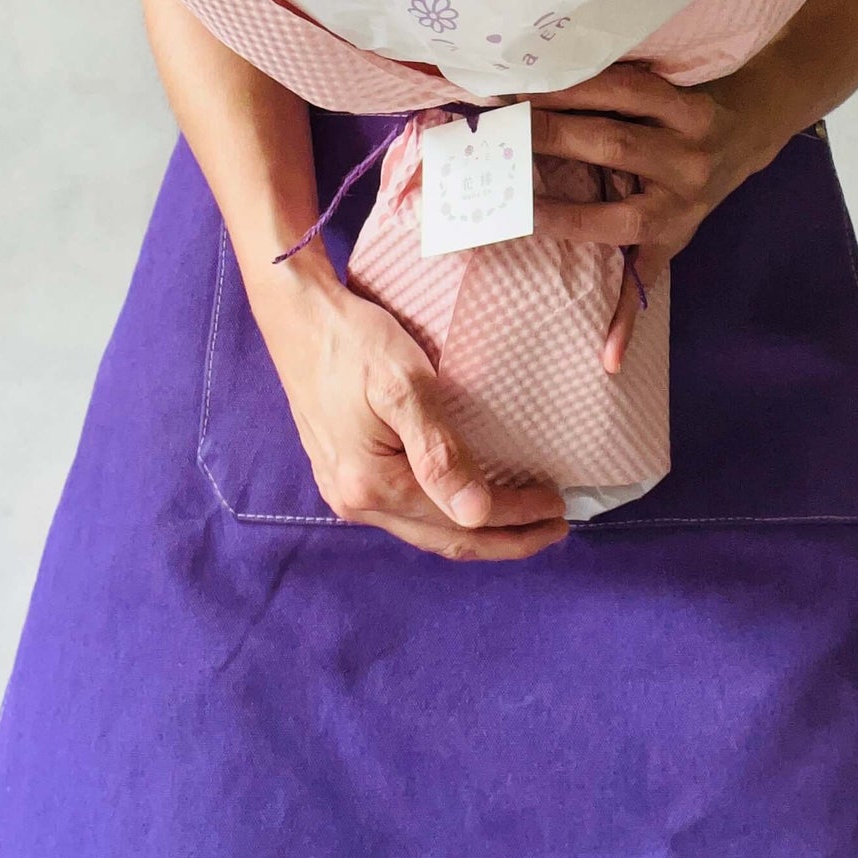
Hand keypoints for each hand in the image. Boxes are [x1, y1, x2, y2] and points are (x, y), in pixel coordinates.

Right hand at [252, 267, 567, 561]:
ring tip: (521, 519)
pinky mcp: (342, 475)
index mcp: (372, 485)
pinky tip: (466, 499)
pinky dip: (444, 513)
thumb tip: (477, 514)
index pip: (461, 519)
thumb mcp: (403, 385)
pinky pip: (405, 511)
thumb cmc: (354, 342)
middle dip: (503, 539)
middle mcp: (355, 502)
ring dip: (474, 529)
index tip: (559, 508)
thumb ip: (439, 452)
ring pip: (423, 530)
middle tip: (554, 527)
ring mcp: (345, 492)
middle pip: (443, 539)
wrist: (298, 317)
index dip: (515, 518)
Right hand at [531, 64, 765, 374]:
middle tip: (497, 129)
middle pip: (609, 151)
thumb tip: (608, 366)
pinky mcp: (689, 97)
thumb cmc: (690, 197)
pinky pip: (637, 82)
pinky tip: (555, 69)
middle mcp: (681, 177)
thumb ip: (634, 296)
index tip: (508, 209)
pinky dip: (594, 75)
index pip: (605, 222)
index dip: (558, 217)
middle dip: (550, 138)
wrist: (751, 133)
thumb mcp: (668, 247)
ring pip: (620, 110)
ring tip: (517, 93)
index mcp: (666, 221)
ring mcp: (687, 133)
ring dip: (565, 98)